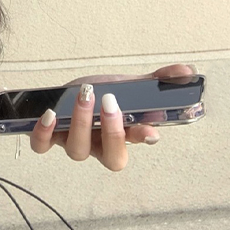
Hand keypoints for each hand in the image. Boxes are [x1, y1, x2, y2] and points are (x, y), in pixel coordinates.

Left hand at [27, 63, 195, 171]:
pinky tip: (49, 115)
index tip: (148, 130)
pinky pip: (43, 146)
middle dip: (111, 131)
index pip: (136, 144)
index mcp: (123, 137)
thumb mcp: (129, 86)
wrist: (70, 93)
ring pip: (77, 150)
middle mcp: (99, 146)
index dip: (142, 138)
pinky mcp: (50, 137)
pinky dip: (43, 133)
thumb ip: (156, 81)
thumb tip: (186, 72)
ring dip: (80, 123)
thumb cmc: (102, 93)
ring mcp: (75, 144)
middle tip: (110, 101)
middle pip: (110, 156)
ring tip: (83, 97)